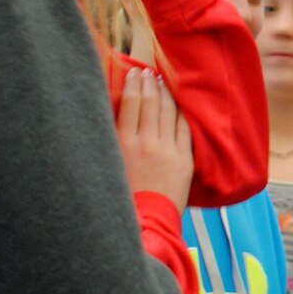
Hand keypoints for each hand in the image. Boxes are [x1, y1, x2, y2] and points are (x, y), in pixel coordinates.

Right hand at [117, 67, 192, 208]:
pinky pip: (185, 128)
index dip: (133, 83)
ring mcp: (167, 150)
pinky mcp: (184, 159)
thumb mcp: (108, 166)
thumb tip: (113, 116)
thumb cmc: (122, 197)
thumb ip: (112, 141)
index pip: (129, 103)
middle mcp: (146, 143)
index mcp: (123, 144)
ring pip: (168, 111)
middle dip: (149, 82)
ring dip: (166, 93)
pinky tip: (180, 103)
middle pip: (150, 102)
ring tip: (162, 80)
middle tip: (148, 71)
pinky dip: (182, 112)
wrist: (147, 222)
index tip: (134, 72)